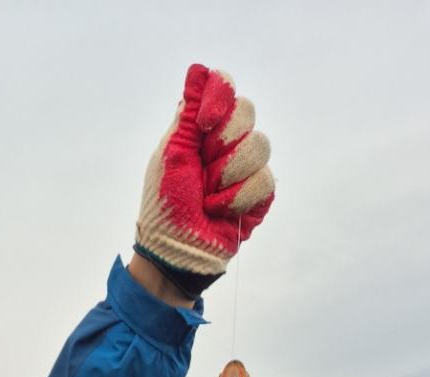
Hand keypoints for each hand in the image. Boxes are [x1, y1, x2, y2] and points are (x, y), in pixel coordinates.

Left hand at [135, 64, 273, 295]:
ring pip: (259, 146)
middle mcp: (227, 142)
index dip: (219, 100)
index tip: (203, 125)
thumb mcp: (171, 155)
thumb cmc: (165, 206)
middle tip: (201, 171)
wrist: (175, 251)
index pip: (225, 88)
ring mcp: (246, 168)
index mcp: (202, 129)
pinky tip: (221, 211)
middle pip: (246, 111)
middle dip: (220, 144)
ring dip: (226, 176)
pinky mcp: (259, 195)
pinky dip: (237, 199)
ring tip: (208, 197)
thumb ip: (187, 114)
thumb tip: (198, 71)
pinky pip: (264, 180)